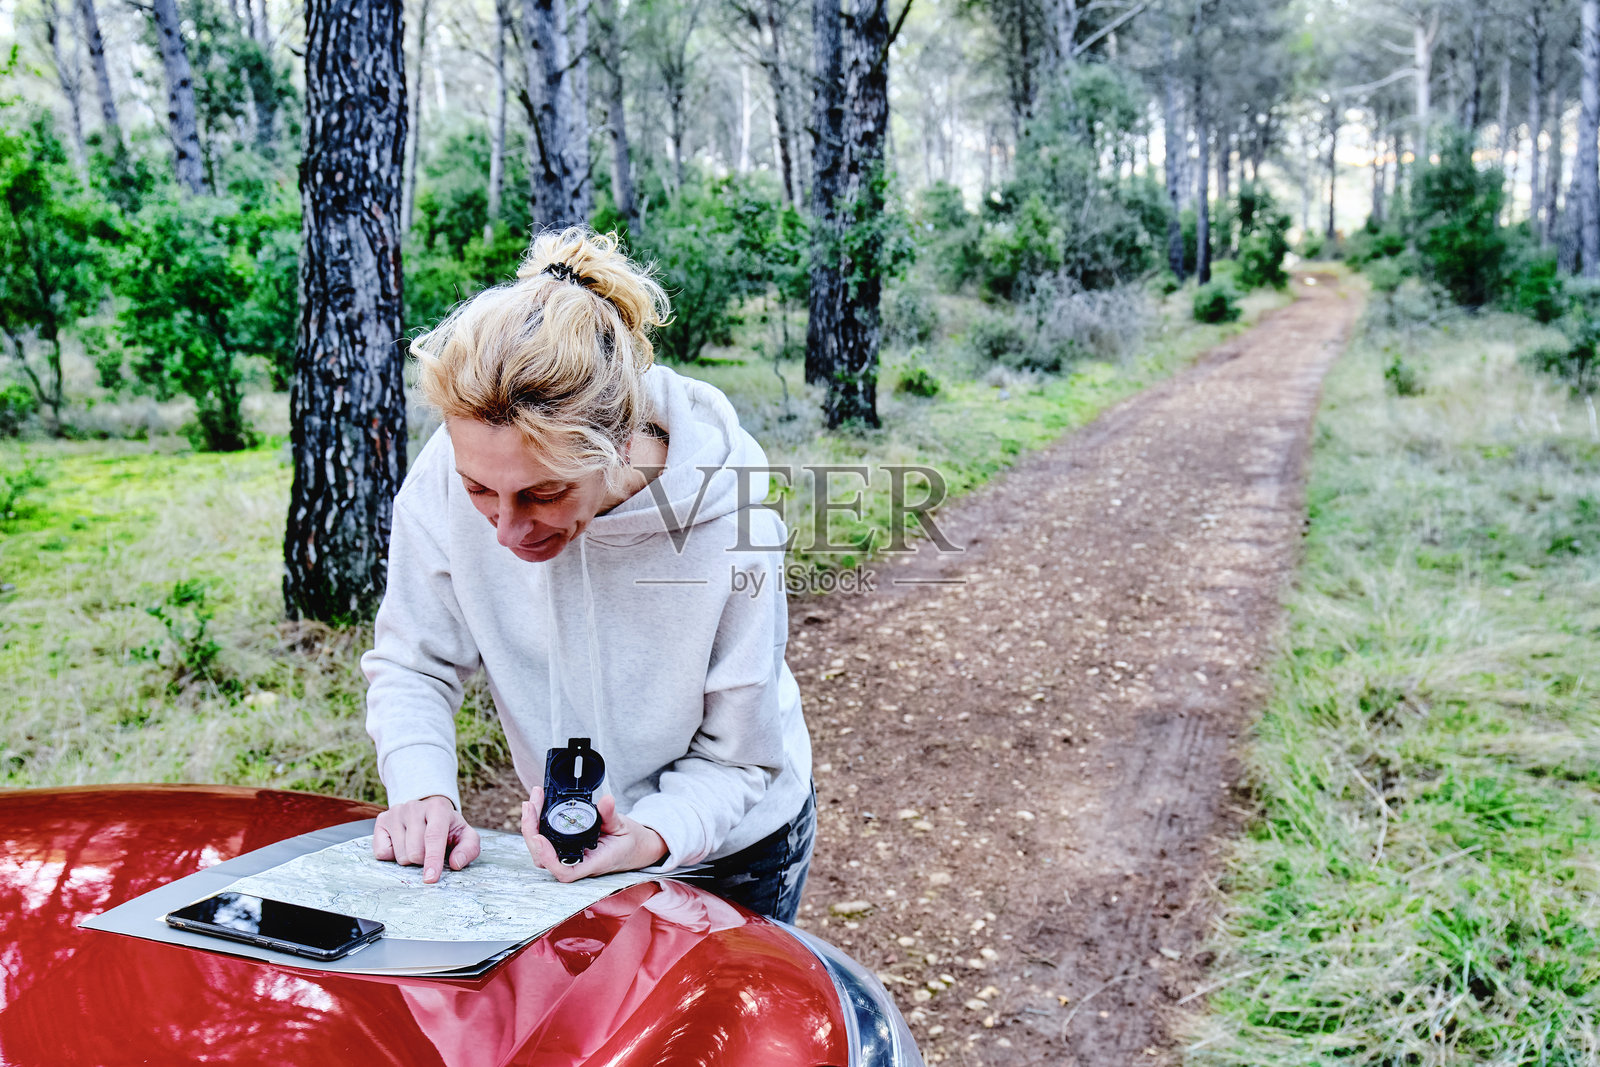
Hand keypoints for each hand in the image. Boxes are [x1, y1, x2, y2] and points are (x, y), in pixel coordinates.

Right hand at [373, 794, 481, 883]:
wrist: (430, 812)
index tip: (430, 878)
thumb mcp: (465, 836)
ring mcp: (396, 812)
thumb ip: (468, 849)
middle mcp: (414, 807)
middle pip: (415, 851)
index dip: (433, 860)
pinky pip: (382, 853)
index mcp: (438, 807)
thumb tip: (455, 863)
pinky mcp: (382, 820)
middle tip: (429, 852)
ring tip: (417, 846)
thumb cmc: (448, 828)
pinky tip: (402, 844)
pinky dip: (392, 856)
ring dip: (410, 859)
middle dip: (423, 861)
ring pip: (400, 855)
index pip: (433, 837)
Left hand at [521, 786, 667, 881]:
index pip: (564, 871)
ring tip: (531, 801)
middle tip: (530, 805)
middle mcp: (577, 863)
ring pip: (541, 850)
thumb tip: (606, 801)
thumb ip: (611, 815)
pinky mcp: (566, 848)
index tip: (539, 837)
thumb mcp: (623, 827)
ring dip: (531, 826)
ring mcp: (569, 856)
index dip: (548, 857)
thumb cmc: (629, 843)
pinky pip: (546, 841)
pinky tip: (536, 807)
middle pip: (543, 858)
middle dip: (531, 831)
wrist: (635, 848)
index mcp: (592, 863)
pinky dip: (538, 824)